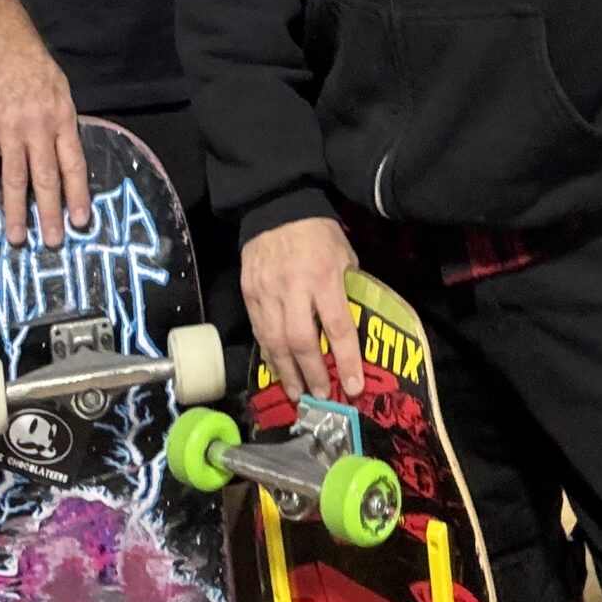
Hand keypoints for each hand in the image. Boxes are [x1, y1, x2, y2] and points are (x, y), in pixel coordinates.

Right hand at [0, 17, 88, 247]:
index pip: (74, 165)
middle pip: (47, 179)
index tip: (82, 221)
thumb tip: (66, 154)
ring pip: (16, 179)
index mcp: (62, 119)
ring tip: (18, 238)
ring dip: (17, 212)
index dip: (78, 195)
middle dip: (51, 214)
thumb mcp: (59, 88)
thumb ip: (62, 122)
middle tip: (53, 242)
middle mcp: (38, 128)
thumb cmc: (31, 62)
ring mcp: (9, 130)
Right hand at [241, 217, 362, 401]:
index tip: (353, 386)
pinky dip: (269, 354)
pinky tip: (279, 369)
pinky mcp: (248, 293)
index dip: (347, 360)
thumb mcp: (344, 256)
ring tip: (298, 394)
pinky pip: (258, 331)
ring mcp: (266, 292)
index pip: (337, 327)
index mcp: (323, 277)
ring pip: (274, 342)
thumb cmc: (318, 233)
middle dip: (313, 373)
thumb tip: (352, 327)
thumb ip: (347, 290)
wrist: (276, 206)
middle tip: (322, 395)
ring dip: (287, 372)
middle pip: (301, 341)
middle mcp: (292, 288)